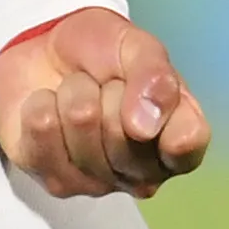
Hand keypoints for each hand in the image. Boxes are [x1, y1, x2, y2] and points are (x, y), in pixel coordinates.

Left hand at [0, 6, 210, 199]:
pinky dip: (41, 102)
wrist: (44, 53)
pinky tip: (50, 107)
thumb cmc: (102, 54)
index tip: (151, 95)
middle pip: (125, 133)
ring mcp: (97, 183)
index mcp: (176, 136)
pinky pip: (42, 129)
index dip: (166, 119)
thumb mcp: (135, 45)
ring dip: (73, 91)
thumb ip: (153, 74)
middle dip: (109, 90)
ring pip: (82, 124)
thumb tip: (146, 125)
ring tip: (77, 92)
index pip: (187, 143)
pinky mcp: (53, 180)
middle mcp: (143, 172)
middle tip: (105, 84)